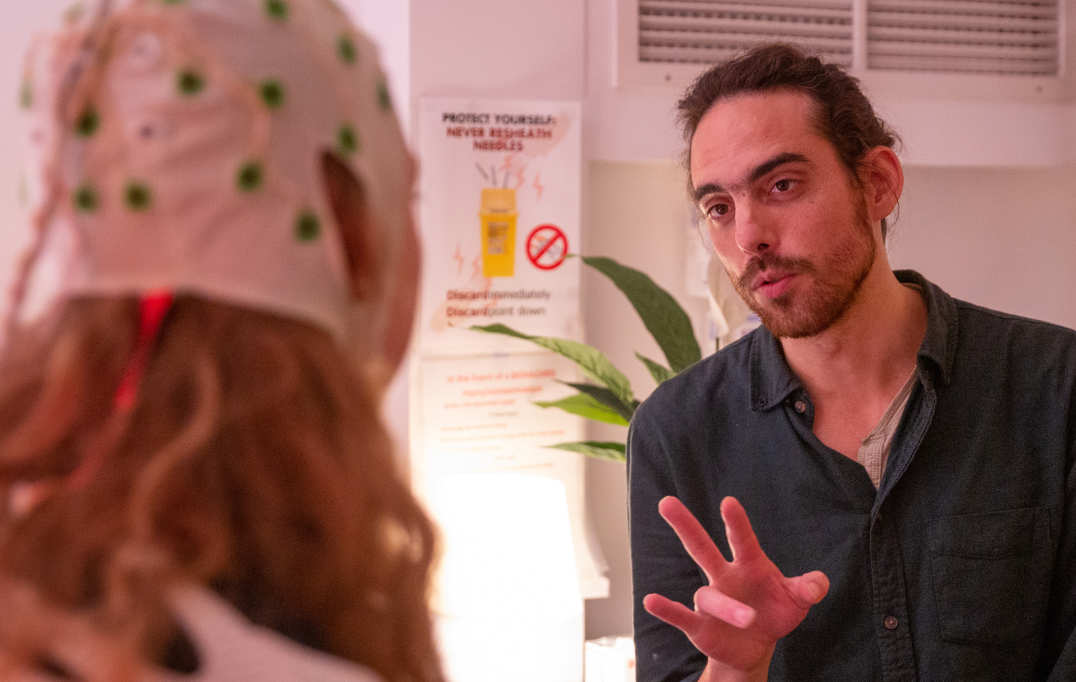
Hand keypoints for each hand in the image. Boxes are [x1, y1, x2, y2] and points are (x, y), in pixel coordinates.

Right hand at [643, 496, 828, 679]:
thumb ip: (808, 588)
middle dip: (685, 525)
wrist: (755, 647)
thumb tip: (818, 584)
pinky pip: (681, 615)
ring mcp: (710, 600)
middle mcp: (724, 577)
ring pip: (709, 596)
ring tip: (749, 619)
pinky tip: (651, 600)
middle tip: (666, 502)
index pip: (742, 540)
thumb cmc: (774, 612)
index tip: (728, 502)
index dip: (736, 522)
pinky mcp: (699, 626)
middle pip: (700, 547)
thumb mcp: (796, 600)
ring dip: (728, 607)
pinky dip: (667, 609)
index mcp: (749, 565)